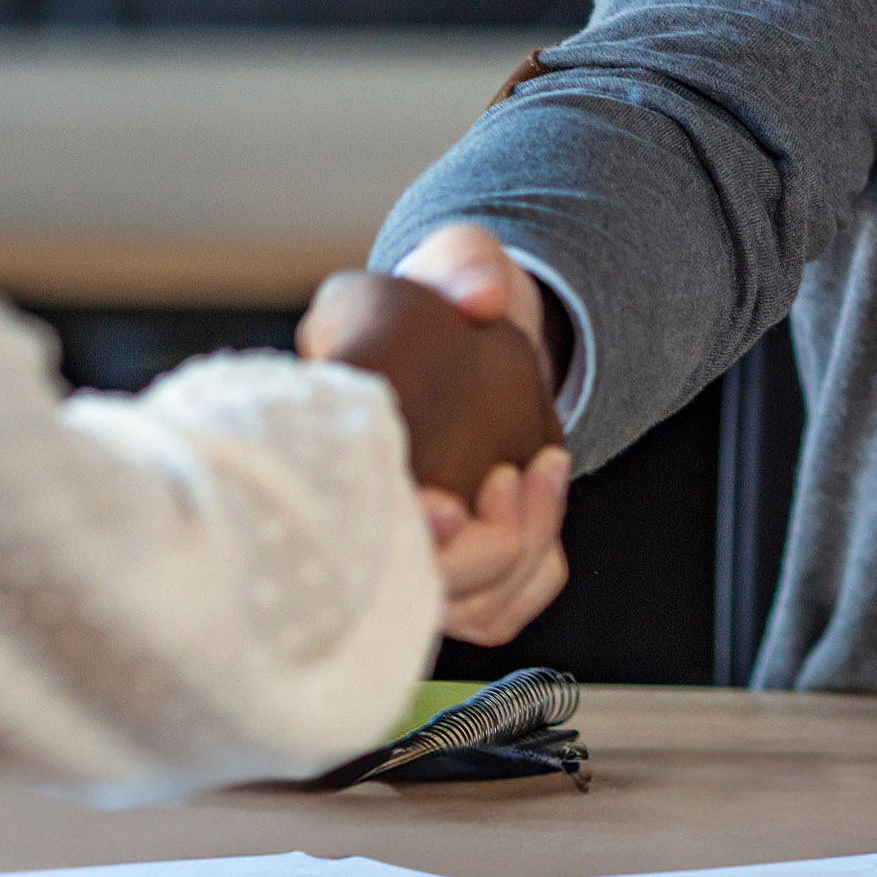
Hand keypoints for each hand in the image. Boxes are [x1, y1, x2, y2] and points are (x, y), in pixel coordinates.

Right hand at [302, 235, 573, 644]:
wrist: (474, 338)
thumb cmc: (440, 308)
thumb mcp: (447, 263)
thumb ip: (462, 264)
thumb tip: (485, 296)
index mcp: (335, 449)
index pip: (337, 524)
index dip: (394, 532)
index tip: (441, 506)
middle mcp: (367, 521)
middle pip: (411, 591)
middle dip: (472, 556)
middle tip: (509, 482)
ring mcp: (415, 558)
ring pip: (465, 608)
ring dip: (517, 548)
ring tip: (537, 470)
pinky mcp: (466, 578)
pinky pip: (501, 613)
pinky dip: (534, 569)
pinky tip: (540, 492)